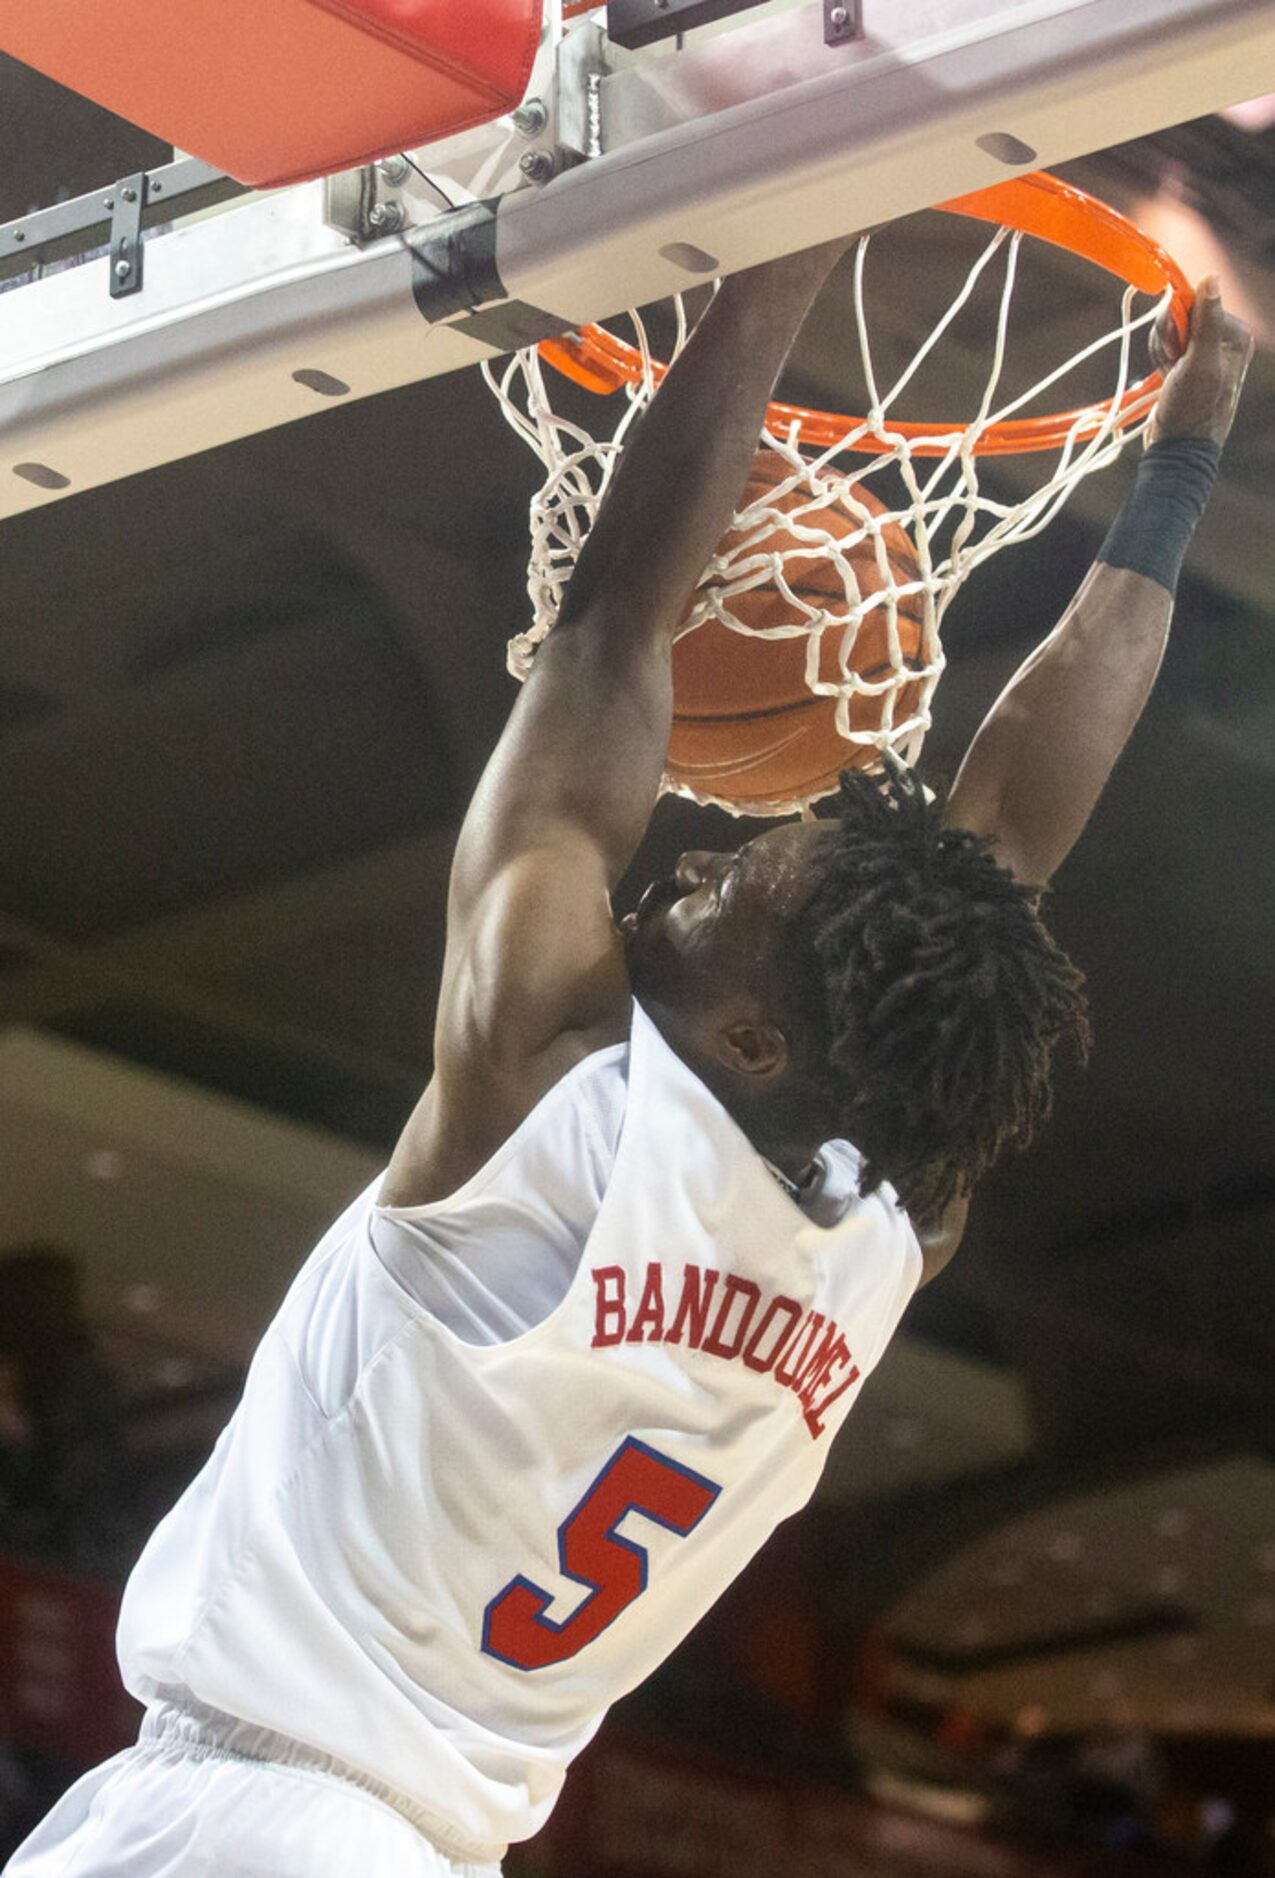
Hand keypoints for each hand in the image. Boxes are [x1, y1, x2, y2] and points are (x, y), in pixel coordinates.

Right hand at [1147, 275, 1253, 448]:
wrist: (1178, 447)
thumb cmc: (1192, 410)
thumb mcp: (1199, 363)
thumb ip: (1206, 320)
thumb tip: (1211, 276)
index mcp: (1234, 334)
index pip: (1196, 301)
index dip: (1177, 320)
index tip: (1175, 348)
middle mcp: (1222, 338)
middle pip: (1181, 313)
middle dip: (1168, 336)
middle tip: (1172, 363)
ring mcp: (1204, 350)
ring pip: (1170, 328)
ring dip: (1161, 348)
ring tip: (1169, 373)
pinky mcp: (1188, 361)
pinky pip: (1166, 343)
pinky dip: (1159, 357)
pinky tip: (1166, 375)